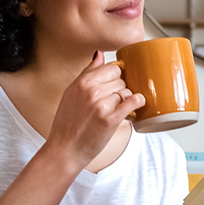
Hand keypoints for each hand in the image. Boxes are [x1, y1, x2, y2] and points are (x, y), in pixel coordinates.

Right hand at [46, 52, 145, 169]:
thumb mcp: (71, 93)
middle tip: (115, 102)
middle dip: (121, 89)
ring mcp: (101, 104)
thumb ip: (87, 73)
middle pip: (120, 79)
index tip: (115, 86)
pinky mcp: (110, 119)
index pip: (110, 67)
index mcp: (81, 83)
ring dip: (126, 100)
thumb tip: (99, 54)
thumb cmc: (67, 124)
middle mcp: (90, 91)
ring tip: (119, 109)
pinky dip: (138, 102)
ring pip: (126, 91)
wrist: (65, 149)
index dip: (116, 77)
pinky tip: (137, 105)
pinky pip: (132, 101)